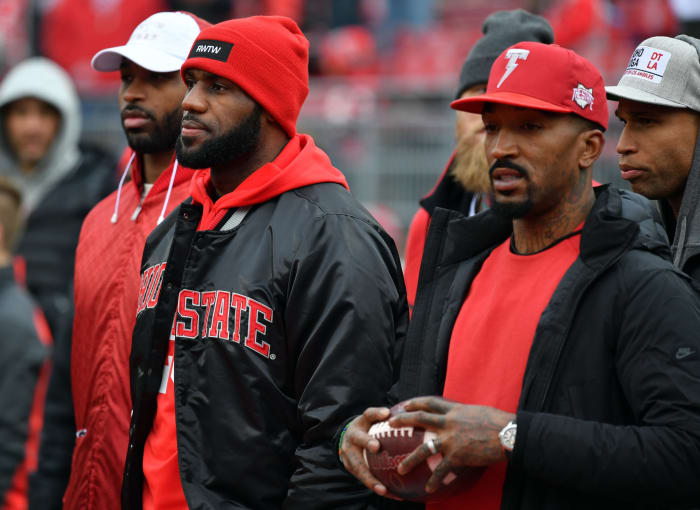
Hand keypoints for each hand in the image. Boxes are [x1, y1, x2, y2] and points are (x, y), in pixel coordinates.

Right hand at [339, 407, 401, 498]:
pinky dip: (376, 487)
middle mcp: (351, 437)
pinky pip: (363, 479)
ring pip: (358, 466)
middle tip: (376, 446)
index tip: (387, 413)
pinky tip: (390, 494)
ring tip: (383, 489)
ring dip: (371, 478)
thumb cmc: (368, 429)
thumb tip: (412, 417)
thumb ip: (388, 420)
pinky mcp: (350, 467)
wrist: (347, 439)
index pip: (369, 414)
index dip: (377, 413)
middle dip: (367, 442)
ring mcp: (348, 453)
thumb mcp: (375, 421)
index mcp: (361, 423)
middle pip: (358, 438)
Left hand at [389, 396, 514, 492]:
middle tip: (390, 424)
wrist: (509, 434)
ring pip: (424, 448)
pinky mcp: (458, 455)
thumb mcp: (478, 411)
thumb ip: (464, 414)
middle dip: (403, 420)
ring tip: (400, 469)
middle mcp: (449, 422)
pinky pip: (442, 470)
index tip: (404, 404)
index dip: (416, 402)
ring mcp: (451, 439)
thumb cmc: (499, 422)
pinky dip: (435, 480)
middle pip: (421, 418)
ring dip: (410, 460)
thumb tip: (462, 416)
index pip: (431, 402)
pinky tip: (429, 488)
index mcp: (455, 409)